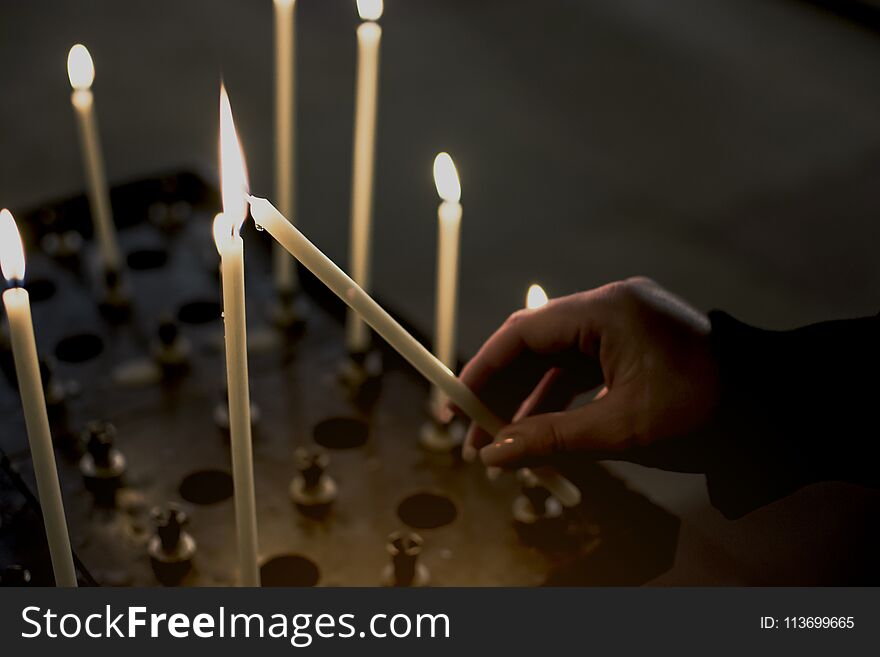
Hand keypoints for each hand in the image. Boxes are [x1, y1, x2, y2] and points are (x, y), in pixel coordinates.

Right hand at [458, 277, 720, 468]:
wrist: (772, 407)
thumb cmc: (703, 412)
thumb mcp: (620, 428)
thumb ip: (550, 438)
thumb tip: (492, 454)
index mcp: (607, 311)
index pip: (523, 333)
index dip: (482, 369)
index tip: (454, 404)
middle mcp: (610, 306)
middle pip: (534, 345)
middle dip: (501, 393)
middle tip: (471, 437)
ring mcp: (622, 322)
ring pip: (556, 360)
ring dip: (527, 400)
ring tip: (499, 446)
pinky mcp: (632, 342)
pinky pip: (582, 367)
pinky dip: (559, 398)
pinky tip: (536, 431)